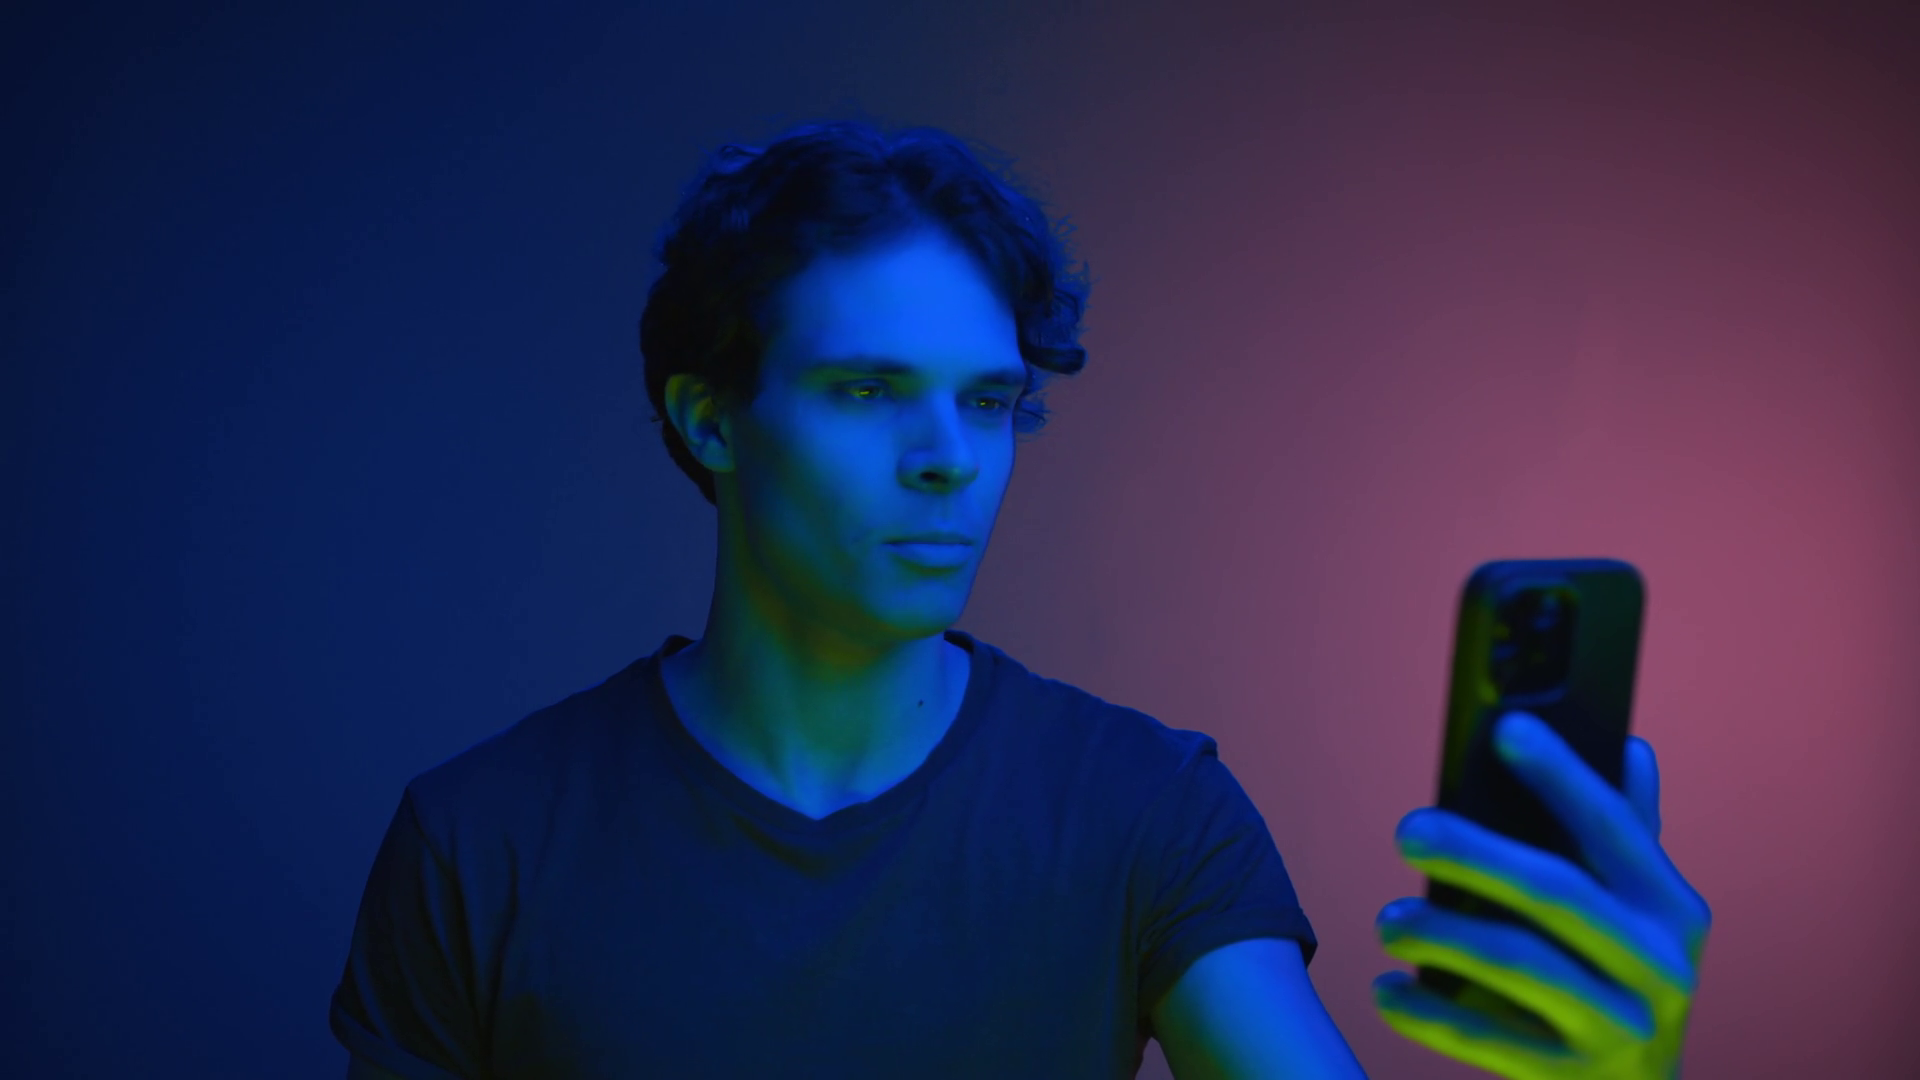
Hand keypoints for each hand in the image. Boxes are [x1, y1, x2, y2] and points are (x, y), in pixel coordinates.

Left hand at [1371, 711, 1712, 1077]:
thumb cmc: (1627, 979)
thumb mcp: (1646, 914)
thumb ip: (1632, 835)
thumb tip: (1630, 747)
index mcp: (1671, 909)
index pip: (1615, 828)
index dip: (1564, 776)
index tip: (1507, 729)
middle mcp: (1658, 967)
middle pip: (1556, 893)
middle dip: (1476, 854)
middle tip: (1407, 829)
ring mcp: (1620, 1027)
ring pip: (1521, 966)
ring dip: (1444, 935)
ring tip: (1389, 920)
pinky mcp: (1572, 1077)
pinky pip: (1488, 1040)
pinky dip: (1429, 1015)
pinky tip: (1388, 989)